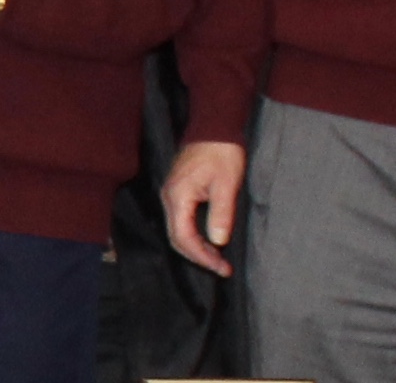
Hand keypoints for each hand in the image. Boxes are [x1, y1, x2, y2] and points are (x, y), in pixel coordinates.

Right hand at [164, 140, 247, 275]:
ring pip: (178, 230)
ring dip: (196, 247)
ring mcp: (171, 194)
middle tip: (222, 267)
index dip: (202, 256)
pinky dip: (194, 235)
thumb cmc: (221, 153)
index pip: (184, 237)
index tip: (222, 267)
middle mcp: (169, 197)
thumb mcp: (226, 185)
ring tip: (218, 258)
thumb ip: (221, 214)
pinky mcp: (178, 191)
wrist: (213, 128)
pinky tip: (209, 239)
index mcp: (178, 196)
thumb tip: (218, 241)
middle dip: (199, 256)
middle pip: (177, 238)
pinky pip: (180, 220)